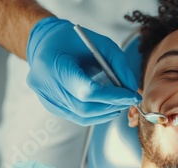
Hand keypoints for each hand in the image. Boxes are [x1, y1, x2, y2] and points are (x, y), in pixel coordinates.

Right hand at [26, 17, 140, 125]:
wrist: (46, 42)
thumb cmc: (74, 40)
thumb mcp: (101, 43)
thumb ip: (119, 64)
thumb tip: (132, 89)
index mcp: (55, 65)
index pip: (87, 91)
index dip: (113, 96)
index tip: (132, 95)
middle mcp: (45, 85)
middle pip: (84, 107)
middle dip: (112, 105)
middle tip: (130, 100)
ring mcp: (46, 98)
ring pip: (81, 116)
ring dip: (106, 111)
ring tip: (120, 102)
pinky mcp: (50, 105)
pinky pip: (76, 116)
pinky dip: (95, 113)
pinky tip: (107, 105)